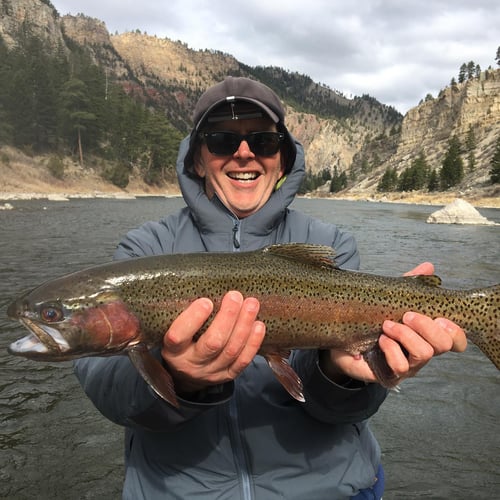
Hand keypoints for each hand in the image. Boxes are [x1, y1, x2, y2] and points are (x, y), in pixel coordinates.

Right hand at [161, 291, 265, 393]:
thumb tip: (198, 281)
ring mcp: (211, 372)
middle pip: (212, 343)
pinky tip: (258, 325)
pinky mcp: (227, 376)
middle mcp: (191, 364)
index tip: (206, 301)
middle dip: (227, 318)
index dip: (193, 319)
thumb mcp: (171, 329)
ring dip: (244, 325)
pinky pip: (243, 361)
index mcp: (173, 350)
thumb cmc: (181, 342)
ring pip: (231, 351)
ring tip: (251, 304)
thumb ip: (181, 312)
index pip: (178, 336)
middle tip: (235, 296)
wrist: (186, 373)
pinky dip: (253, 343)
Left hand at [322, 262, 467, 384]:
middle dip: (427, 326)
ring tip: (386, 325)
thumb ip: (409, 284)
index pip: (456, 340)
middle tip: (407, 315)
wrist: (341, 338)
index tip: (439, 317)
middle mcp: (421, 352)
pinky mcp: (390, 375)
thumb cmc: (370, 320)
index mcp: (426, 336)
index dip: (455, 330)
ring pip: (424, 355)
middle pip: (443, 345)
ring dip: (406, 335)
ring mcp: (408, 366)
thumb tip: (428, 266)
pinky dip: (392, 350)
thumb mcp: (390, 299)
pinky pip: (401, 366)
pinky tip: (380, 340)